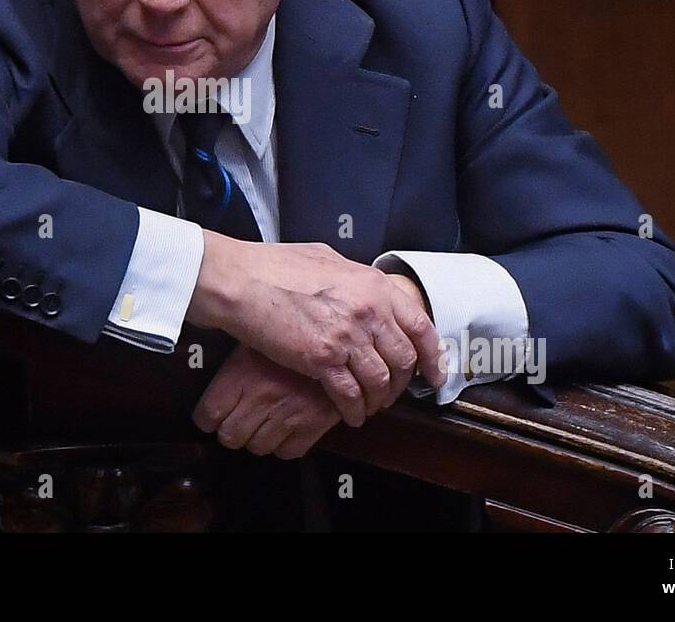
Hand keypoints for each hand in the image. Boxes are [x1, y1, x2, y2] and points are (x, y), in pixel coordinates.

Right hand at [186, 234, 445, 426]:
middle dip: (400, 383)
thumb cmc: (274, 266)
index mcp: (373, 285)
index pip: (420, 326)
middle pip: (403, 359)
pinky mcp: (323, 360)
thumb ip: (354, 280)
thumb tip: (365, 290)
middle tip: (391, 393)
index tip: (432, 373)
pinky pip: (350, 394)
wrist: (242, 281)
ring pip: (380, 381)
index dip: (432, 356)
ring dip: (377, 400)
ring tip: (369, 407)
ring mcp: (347, 336)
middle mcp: (368, 310)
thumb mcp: (326, 259)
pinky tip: (350, 415)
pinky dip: (353, 410)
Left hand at [192, 343, 342, 458]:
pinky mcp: (311, 426)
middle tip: (237, 421)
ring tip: (263, 422)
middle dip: (231, 431)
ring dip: (258, 438)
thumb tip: (208, 364)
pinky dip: (284, 445)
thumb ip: (232, 365)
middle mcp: (260, 398)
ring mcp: (286, 414)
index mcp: (241, 375)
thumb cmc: (291, 337)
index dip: (207, 419)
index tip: (212, 417)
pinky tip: (284, 428)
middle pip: (229, 437)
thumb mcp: (254, 342)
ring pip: (257, 447)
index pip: (207, 416)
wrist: (336, 339)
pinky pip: (287, 452)